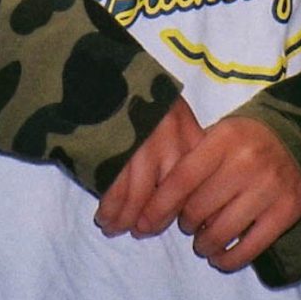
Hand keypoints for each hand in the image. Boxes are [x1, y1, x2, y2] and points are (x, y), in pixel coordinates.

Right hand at [94, 93, 203, 236]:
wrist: (103, 70)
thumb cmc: (140, 94)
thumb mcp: (172, 112)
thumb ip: (182, 146)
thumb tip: (184, 191)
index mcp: (189, 134)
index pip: (197, 185)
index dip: (187, 209)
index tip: (179, 222)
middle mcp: (171, 142)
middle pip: (171, 197)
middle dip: (154, 220)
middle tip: (143, 229)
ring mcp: (142, 147)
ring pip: (140, 199)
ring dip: (127, 219)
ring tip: (116, 227)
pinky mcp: (116, 151)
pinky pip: (116, 191)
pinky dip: (110, 209)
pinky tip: (105, 218)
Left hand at [132, 115, 300, 272]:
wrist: (297, 140)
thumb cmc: (245, 141)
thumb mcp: (219, 136)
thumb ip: (191, 161)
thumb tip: (153, 201)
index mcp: (225, 139)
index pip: (183, 178)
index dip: (160, 206)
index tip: (145, 223)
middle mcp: (247, 162)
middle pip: (199, 208)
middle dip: (186, 223)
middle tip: (187, 225)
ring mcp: (268, 188)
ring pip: (220, 232)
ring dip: (204, 244)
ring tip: (202, 242)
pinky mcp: (286, 213)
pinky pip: (249, 248)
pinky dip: (228, 260)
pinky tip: (220, 257)